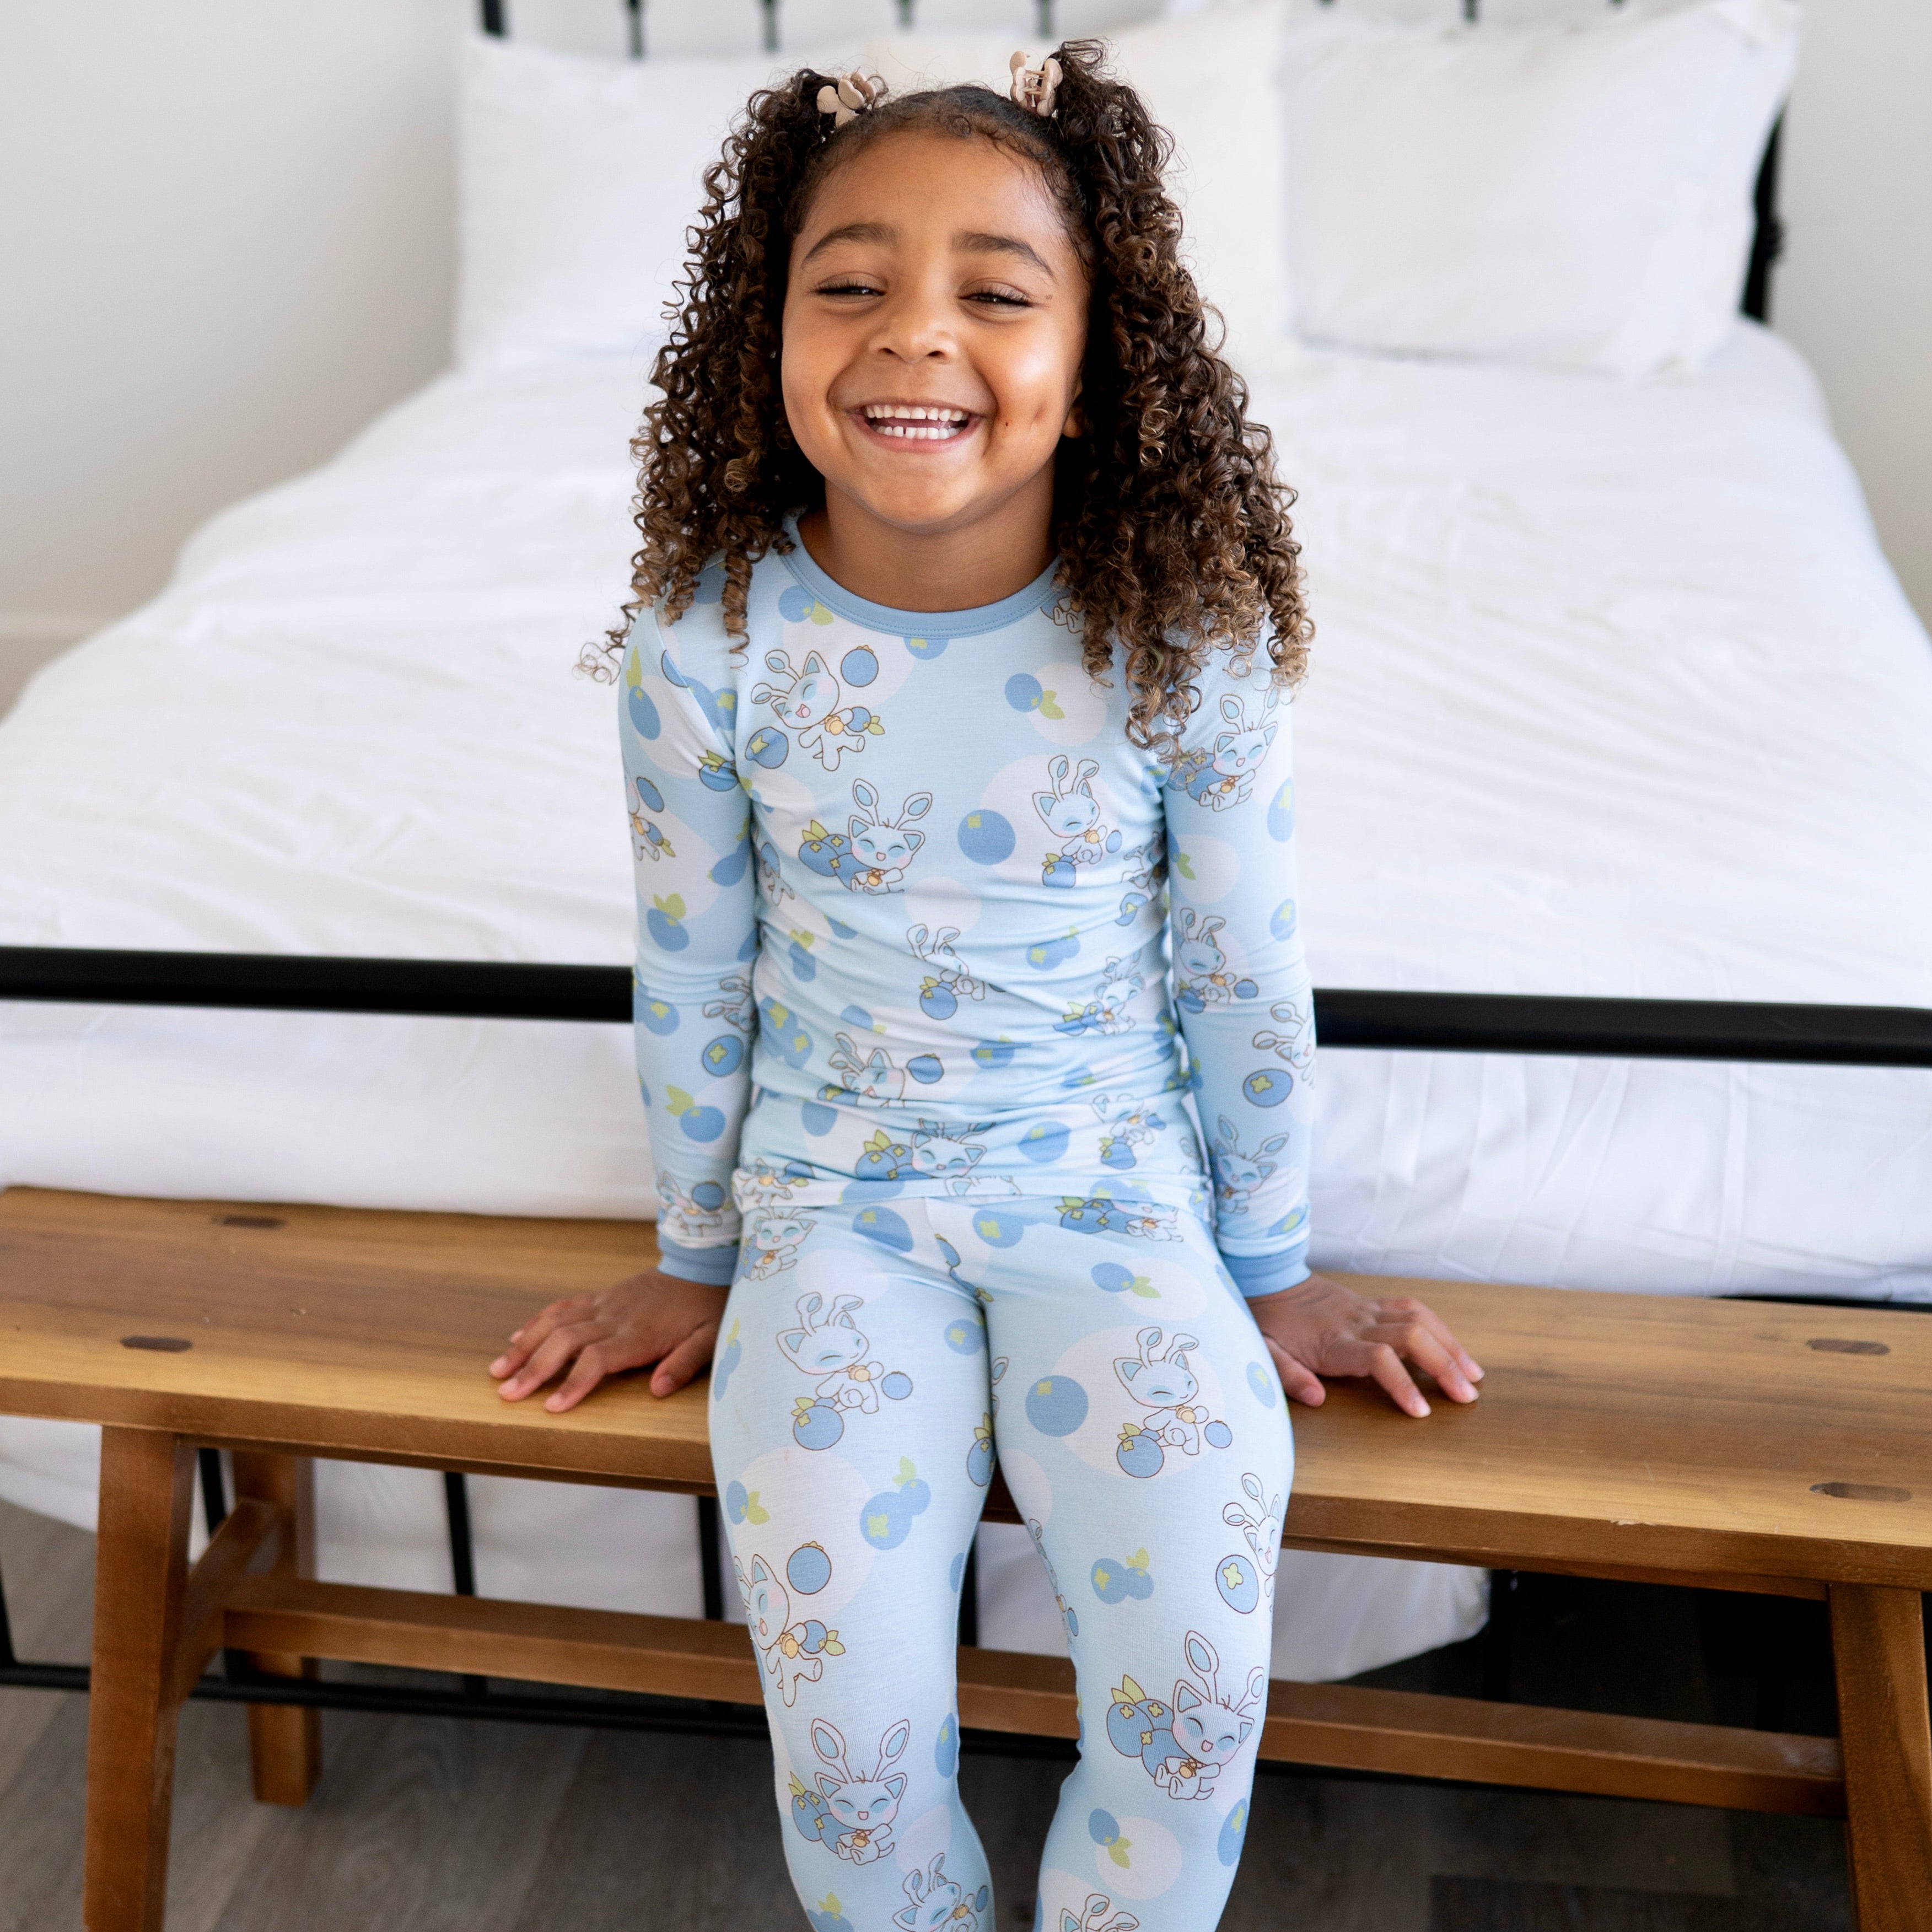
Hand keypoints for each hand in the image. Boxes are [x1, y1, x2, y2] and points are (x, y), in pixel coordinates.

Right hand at [489, 1270, 728, 1412]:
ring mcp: (605, 1304)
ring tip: (497, 1370)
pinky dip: (537, 1322)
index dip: (573, 1383)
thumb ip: (686, 1364)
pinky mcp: (601, 1296)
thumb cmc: (706, 1308)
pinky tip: (517, 1337)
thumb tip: (659, 1390)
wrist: (701, 1266)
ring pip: (555, 1321)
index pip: (598, 1359)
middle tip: (506, 1395)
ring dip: (524, 1345)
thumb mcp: (710, 1338)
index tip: (551, 1407)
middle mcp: (615, 1317)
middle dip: (533, 1368)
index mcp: (640, 1334)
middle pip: (565, 1341)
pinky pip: (563, 1306)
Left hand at [1248, 1271, 1482, 1418]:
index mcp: (1333, 1342)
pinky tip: (1454, 1347)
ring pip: (1420, 1319)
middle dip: (1444, 1366)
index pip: (1377, 1358)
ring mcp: (1368, 1309)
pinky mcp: (1373, 1303)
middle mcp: (1357, 1323)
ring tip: (1474, 1375)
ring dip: (1450, 1346)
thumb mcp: (1265, 1353)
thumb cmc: (1267, 1322)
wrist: (1268, 1279)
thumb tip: (1317, 1400)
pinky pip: (1413, 1308)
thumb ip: (1288, 1376)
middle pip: (1411, 1336)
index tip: (1422, 1412)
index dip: (1402, 1384)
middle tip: (1467, 1397)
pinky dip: (1439, 1327)